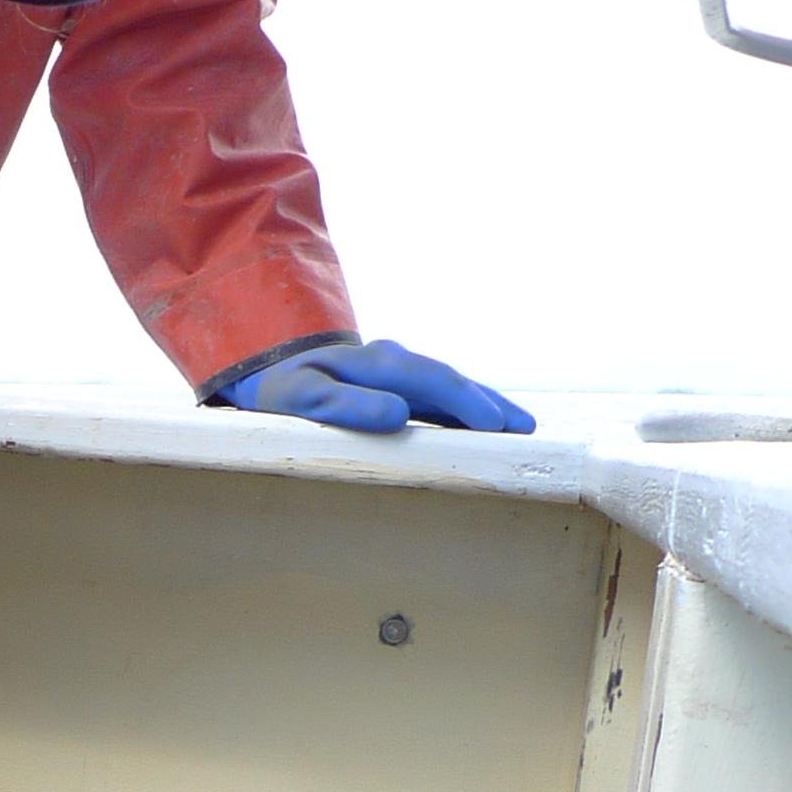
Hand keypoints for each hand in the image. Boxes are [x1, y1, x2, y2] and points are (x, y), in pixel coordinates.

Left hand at [218, 340, 535, 435]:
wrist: (265, 367)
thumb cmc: (280, 388)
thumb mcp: (300, 396)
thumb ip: (343, 404)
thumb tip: (399, 414)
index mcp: (374, 361)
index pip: (430, 380)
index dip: (465, 403)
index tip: (494, 427)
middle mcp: (394, 360)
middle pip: (451, 381)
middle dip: (489, 404)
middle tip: (526, 432)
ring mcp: (399, 371)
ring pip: (451, 387)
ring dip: (486, 406)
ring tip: (522, 429)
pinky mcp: (398, 386)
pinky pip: (439, 397)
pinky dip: (466, 410)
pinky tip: (487, 428)